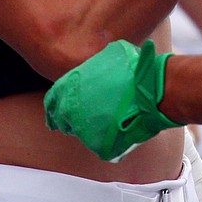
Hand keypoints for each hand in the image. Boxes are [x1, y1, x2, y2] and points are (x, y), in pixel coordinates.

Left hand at [44, 39, 180, 160]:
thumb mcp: (107, 57)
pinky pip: (98, 143)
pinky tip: (117, 130)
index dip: (54, 105)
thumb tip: (96, 67)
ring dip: (89, 128)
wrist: (150, 91)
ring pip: (80, 132)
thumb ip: (93, 67)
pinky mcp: (96, 144)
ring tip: (105, 122)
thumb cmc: (133, 71)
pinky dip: (106, 139)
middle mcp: (69, 109)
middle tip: (83, 119)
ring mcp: (81, 129)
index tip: (55, 111)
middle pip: (61, 119)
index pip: (50, 100)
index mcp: (67, 87)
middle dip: (68, 120)